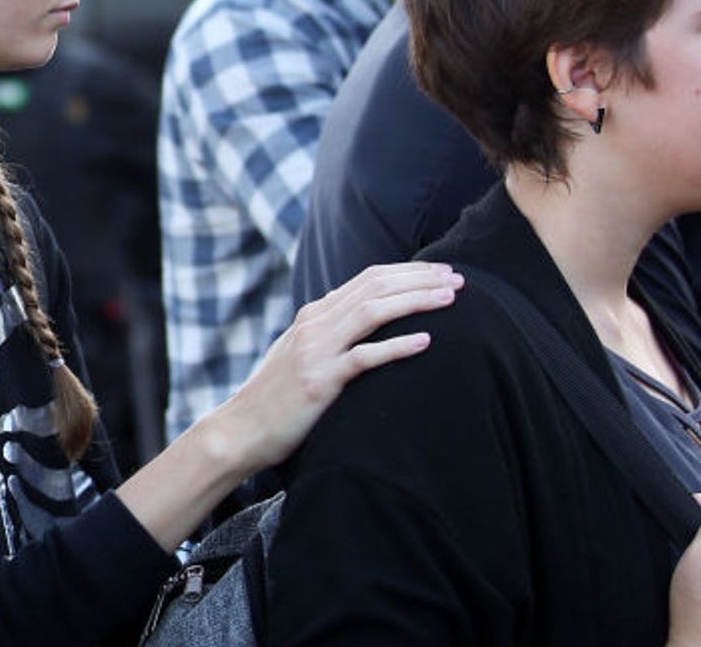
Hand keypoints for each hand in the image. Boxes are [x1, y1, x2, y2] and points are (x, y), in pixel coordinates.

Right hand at [208, 262, 460, 472]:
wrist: (242, 428)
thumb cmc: (278, 395)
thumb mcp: (300, 352)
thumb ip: (329, 332)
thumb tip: (362, 317)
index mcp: (313, 315)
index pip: (368, 278)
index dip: (408, 271)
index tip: (441, 272)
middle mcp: (315, 324)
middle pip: (375, 288)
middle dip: (420, 279)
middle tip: (458, 279)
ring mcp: (316, 351)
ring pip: (372, 313)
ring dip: (414, 301)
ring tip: (450, 299)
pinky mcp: (320, 381)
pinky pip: (364, 358)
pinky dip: (397, 347)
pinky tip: (426, 342)